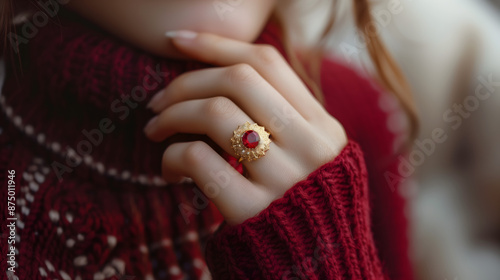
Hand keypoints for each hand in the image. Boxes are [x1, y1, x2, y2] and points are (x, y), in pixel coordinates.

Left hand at [144, 31, 346, 224]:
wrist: (319, 269)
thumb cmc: (300, 210)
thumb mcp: (309, 159)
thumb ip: (282, 122)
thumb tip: (220, 80)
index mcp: (323, 127)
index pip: (267, 63)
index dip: (216, 44)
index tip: (176, 41)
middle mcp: (310, 147)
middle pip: (238, 80)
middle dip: (185, 82)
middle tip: (156, 102)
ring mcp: (283, 179)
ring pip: (215, 112)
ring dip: (171, 116)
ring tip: (155, 132)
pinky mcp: (253, 213)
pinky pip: (199, 160)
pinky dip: (172, 157)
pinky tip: (168, 172)